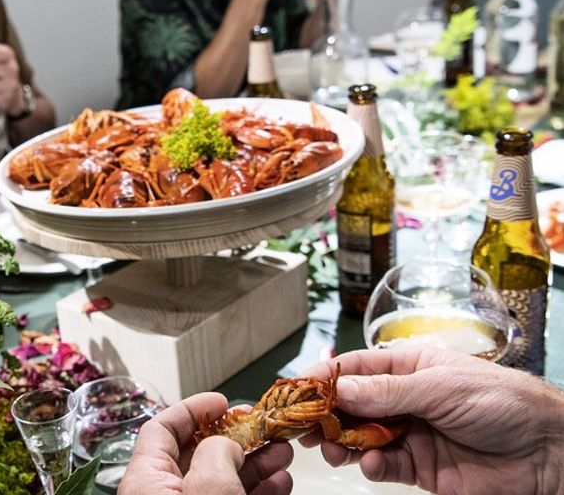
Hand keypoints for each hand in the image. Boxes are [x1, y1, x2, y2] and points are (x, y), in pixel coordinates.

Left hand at [119, 392, 292, 494]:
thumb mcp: (208, 488)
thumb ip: (215, 455)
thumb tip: (226, 443)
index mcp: (147, 480)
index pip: (160, 430)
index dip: (191, 410)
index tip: (221, 401)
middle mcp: (164, 494)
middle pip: (198, 453)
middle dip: (236, 437)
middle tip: (262, 426)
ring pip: (221, 479)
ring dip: (255, 463)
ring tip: (282, 452)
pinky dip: (258, 489)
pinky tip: (280, 482)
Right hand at [300, 347, 563, 493]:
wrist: (547, 453)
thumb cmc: (504, 403)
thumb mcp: (440, 387)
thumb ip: (387, 391)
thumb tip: (340, 389)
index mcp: (411, 367)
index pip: (357, 367)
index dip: (326, 377)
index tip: (298, 388)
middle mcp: (407, 399)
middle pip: (352, 404)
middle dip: (326, 413)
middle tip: (303, 424)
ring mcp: (412, 434)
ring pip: (361, 436)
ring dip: (342, 440)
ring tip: (331, 445)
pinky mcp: (421, 469)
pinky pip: (383, 466)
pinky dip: (369, 465)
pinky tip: (368, 463)